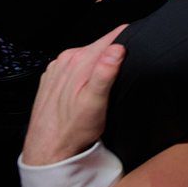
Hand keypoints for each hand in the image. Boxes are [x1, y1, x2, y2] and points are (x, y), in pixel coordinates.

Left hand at [21, 24, 127, 165]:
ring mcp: (57, 68)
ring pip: (87, 56)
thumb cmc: (73, 129)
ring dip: (99, 63)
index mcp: (78, 61)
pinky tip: (87, 88)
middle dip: (114, 53)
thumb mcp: (95, 103)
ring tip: (107, 82)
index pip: (110, 38)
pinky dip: (84, 72)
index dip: (127, 39)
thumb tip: (117, 49)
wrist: (48, 148)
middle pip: (99, 46)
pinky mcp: (52, 77)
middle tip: (124, 71)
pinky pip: (74, 66)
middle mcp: (65, 60)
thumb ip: (105, 73)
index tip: (139, 42)